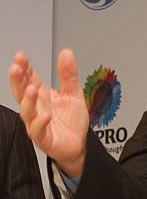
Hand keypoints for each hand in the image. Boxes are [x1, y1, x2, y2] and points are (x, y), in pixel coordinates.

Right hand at [9, 49, 88, 177]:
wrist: (78, 145)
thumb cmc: (71, 121)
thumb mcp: (74, 93)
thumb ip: (69, 75)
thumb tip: (66, 53)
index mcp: (42, 95)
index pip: (29, 78)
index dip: (24, 68)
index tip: (21, 57)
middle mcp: (36, 108)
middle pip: (22, 92)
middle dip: (18, 80)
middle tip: (16, 67)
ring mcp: (37, 123)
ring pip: (27, 111)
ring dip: (28, 99)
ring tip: (31, 88)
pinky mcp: (44, 138)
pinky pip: (38, 131)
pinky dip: (41, 122)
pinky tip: (46, 115)